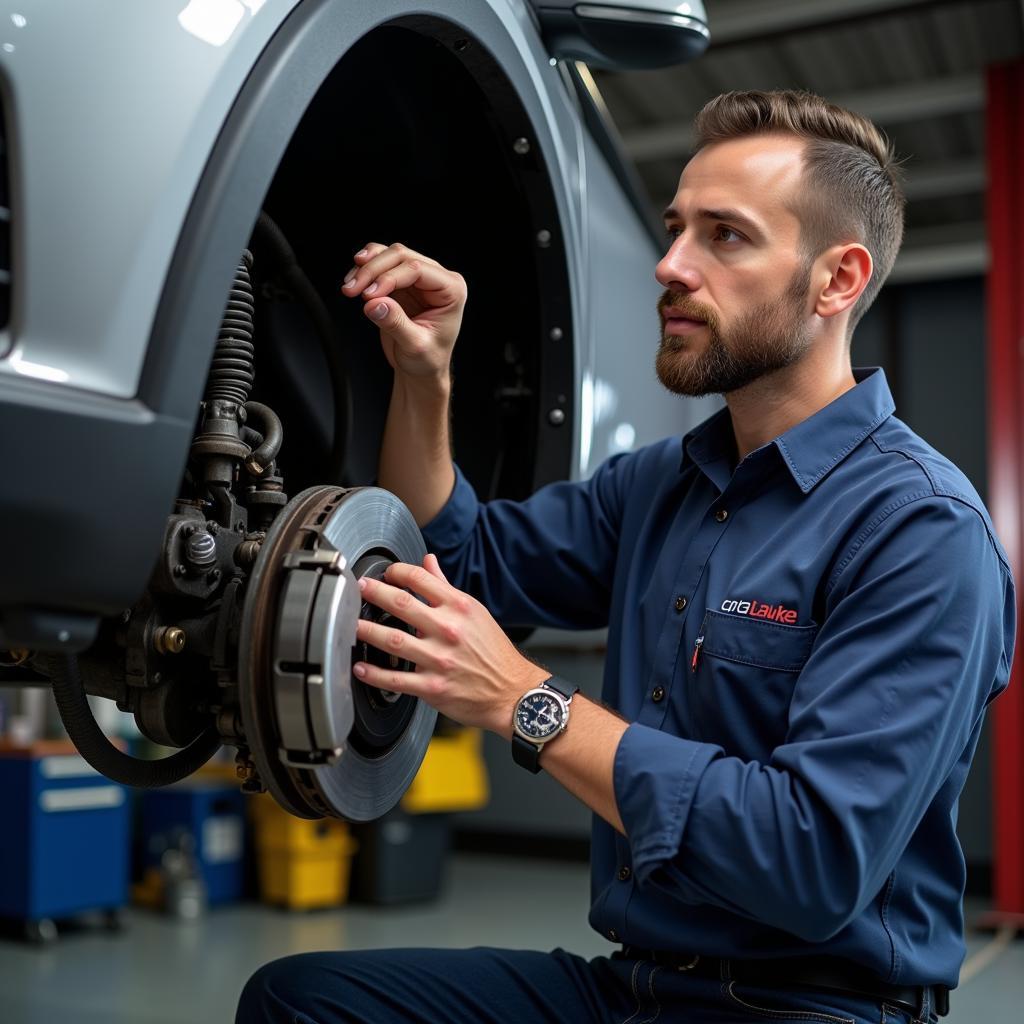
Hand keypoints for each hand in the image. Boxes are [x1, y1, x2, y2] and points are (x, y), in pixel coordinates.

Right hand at [341, 242, 465, 381]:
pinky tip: (353, 281)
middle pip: (401, 256)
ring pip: (388, 254)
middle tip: (352, 290)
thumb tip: (374, 304)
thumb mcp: (415, 346)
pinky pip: (380, 262)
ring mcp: (418, 277)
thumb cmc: (427, 360)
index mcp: (452, 290)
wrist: (421, 369)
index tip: (368, 295)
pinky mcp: (401, 281)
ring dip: (365, 267)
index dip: (389, 278)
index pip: (417, 269)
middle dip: (373, 270)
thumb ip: (396, 324)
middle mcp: (437, 278)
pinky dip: (364, 269)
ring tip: (349, 288)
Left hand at [353, 555, 548, 737]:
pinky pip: (396, 679)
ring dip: (367, 631)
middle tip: (359, 588)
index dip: (398, 572)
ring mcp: (439, 660)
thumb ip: (446, 587)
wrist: (512, 691)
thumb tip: (429, 561)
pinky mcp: (433, 687)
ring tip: (350, 624)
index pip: (421, 579)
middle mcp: (448, 630)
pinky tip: (360, 667)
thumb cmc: (493, 652)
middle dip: (375, 593)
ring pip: (393, 640)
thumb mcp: (475, 612)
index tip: (386, 573)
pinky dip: (374, 674)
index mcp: (459, 608)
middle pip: (402, 604)